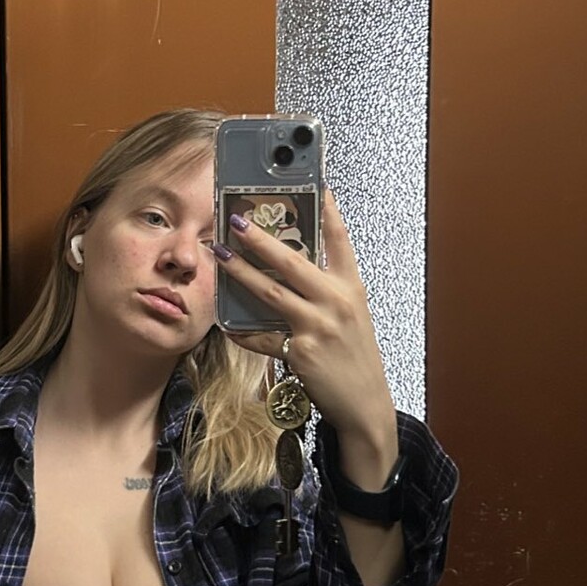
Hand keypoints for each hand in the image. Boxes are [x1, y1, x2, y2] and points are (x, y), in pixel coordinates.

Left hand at [218, 186, 394, 445]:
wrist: (365, 402)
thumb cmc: (354, 355)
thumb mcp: (351, 313)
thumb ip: (327, 288)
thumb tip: (290, 265)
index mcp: (351, 287)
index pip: (339, 239)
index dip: (327, 209)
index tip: (314, 183)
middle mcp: (336, 301)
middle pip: (292, 262)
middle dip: (260, 239)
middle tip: (237, 220)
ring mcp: (318, 326)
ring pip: (271, 293)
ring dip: (242, 273)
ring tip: (221, 256)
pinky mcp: (300, 352)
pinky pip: (263, 336)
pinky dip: (243, 330)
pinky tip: (226, 322)